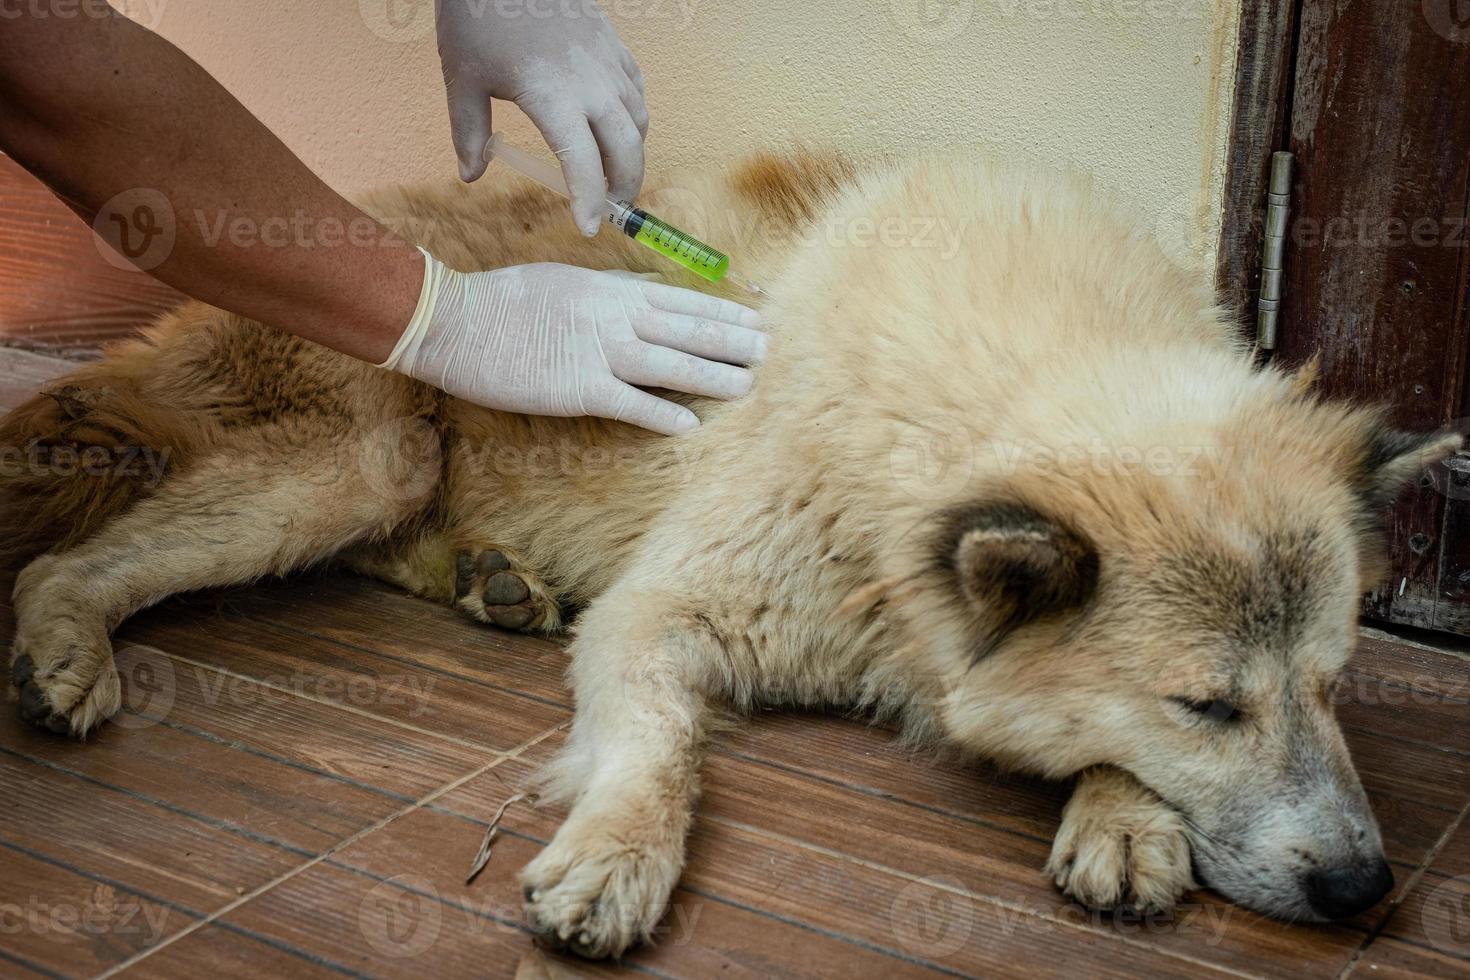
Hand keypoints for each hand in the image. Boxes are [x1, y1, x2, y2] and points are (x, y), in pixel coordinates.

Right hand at [381, 253, 765, 434]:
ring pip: (671, 364)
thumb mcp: (563, 280)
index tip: (754, 316)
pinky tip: (688, 424)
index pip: (680, 299)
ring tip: (748, 385)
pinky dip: (661, 413)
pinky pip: (629, 403)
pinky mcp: (578, 387)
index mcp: (610, 290)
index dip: (721, 310)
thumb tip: (640, 294)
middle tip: (770, 350)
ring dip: (713, 376)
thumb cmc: (502, 300)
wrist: (455, 319)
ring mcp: (599, 352)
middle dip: (732, 340)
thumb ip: (606, 291)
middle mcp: (614, 317)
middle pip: (687, 329)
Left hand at [436, 0, 647, 234]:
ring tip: (613, 170)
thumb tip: (469, 175)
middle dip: (625, 185)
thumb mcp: (462, 78)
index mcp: (553, 98)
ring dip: (632, 152)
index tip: (587, 227)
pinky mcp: (613, 44)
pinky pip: (636, 90)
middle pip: (629, 149)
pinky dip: (634, 116)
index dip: (589, 203)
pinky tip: (616, 125)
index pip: (584, 166)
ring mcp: (607, 62)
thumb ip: (468, 131)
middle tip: (610, 206)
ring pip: (638, 120)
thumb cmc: (479, 15)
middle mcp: (590, 84)